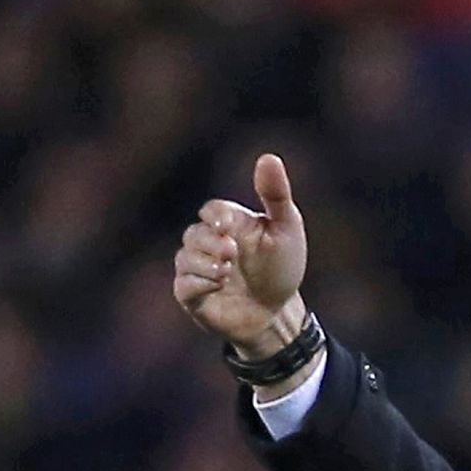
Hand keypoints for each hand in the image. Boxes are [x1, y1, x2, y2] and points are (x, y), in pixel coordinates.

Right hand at [174, 153, 308, 359]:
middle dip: (209, 242)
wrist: (279, 313)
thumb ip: (276, 195)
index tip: (227, 225)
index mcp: (231, 224)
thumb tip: (269, 157)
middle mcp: (210, 244)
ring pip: (185, 259)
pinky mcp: (194, 296)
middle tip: (231, 253)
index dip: (215, 215)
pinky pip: (183, 286)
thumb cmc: (282, 268)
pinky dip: (197, 284)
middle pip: (193, 233)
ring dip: (204, 264)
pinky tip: (218, 286)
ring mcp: (200, 270)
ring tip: (227, 273)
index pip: (211, 210)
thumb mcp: (287, 229)